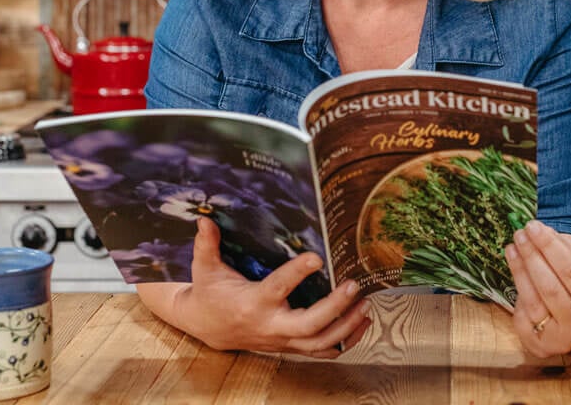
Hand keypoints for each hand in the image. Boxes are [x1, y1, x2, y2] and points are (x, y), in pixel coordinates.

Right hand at [151, 218, 370, 357]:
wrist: (207, 326)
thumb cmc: (210, 292)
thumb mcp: (204, 268)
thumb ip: (207, 245)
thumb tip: (205, 220)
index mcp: (252, 303)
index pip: (278, 288)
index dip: (297, 273)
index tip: (317, 256)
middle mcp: (270, 325)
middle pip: (308, 325)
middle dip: (334, 308)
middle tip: (354, 286)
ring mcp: (282, 339)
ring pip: (320, 343)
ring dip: (347, 327)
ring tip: (366, 305)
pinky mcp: (289, 345)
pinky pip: (322, 351)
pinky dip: (346, 341)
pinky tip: (363, 324)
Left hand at [505, 220, 570, 357]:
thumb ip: (560, 247)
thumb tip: (536, 230)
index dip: (549, 247)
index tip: (533, 226)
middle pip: (550, 288)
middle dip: (532, 257)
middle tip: (519, 234)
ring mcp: (562, 339)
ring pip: (534, 302)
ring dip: (520, 270)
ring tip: (512, 247)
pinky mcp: (541, 346)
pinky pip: (523, 316)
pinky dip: (517, 291)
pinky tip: (514, 269)